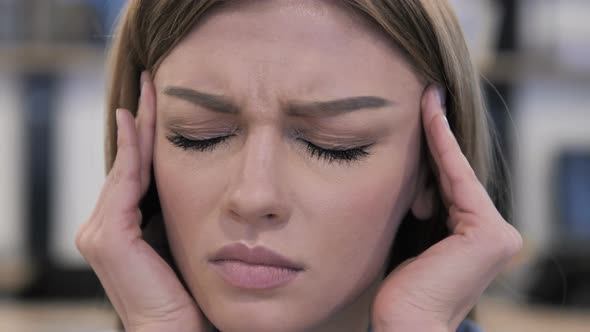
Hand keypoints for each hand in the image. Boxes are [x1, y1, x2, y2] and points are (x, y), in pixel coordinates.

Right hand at [76, 72, 205, 331]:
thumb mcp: (190, 243)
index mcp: (125, 229)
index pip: (138, 171)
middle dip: (141, 122)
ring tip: (151, 91)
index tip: (162, 101)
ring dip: (139, 128)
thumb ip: (186, 215)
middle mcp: (105, 227)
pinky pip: (125, 184)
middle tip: (154, 82)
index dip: (149, 136)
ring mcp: (101, 233)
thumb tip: (206, 182)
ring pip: (126, 167)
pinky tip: (140, 121)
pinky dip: (133, 151)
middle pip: (129, 163)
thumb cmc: (191, 295)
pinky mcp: (108, 239)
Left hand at [371, 85, 522, 331]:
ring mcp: (498, 235)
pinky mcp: (490, 233)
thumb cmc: (401, 291)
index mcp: (476, 240)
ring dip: (437, 137)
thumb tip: (417, 188)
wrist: (405, 324)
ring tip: (424, 98)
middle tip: (426, 94)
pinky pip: (456, 178)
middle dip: (438, 137)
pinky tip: (430, 114)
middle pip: (457, 177)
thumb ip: (424, 214)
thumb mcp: (413, 241)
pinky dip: (442, 145)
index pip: (453, 186)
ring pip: (457, 174)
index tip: (425, 112)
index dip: (439, 149)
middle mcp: (495, 235)